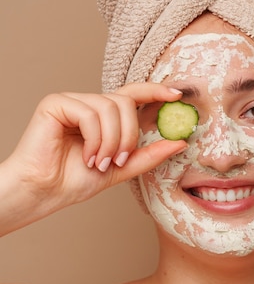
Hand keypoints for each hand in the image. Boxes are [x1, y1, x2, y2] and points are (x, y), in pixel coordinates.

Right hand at [1, 83, 185, 227]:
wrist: (43, 192)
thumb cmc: (73, 181)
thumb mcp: (120, 168)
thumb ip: (148, 155)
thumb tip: (179, 142)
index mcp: (103, 116)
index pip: (133, 94)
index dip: (155, 90)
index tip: (177, 94)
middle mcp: (89, 104)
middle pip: (125, 101)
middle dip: (129, 134)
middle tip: (118, 159)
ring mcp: (72, 101)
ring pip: (110, 107)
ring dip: (110, 141)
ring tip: (98, 162)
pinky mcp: (56, 103)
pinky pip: (90, 113)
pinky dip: (94, 139)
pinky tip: (85, 156)